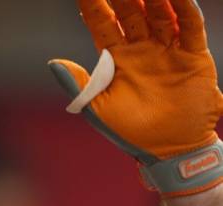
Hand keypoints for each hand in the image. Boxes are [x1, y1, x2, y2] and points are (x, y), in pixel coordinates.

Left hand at [49, 0, 222, 195]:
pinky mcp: (193, 57)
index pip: (102, 24)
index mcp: (116, 59)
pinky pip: (190, 28)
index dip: (94, 5)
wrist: (169, 150)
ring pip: (160, 14)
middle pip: (131, 12)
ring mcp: (168, 50)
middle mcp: (141, 49)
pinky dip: (185, 11)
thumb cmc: (129, 131)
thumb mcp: (97, 108)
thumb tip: (53, 63)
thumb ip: (78, 84)